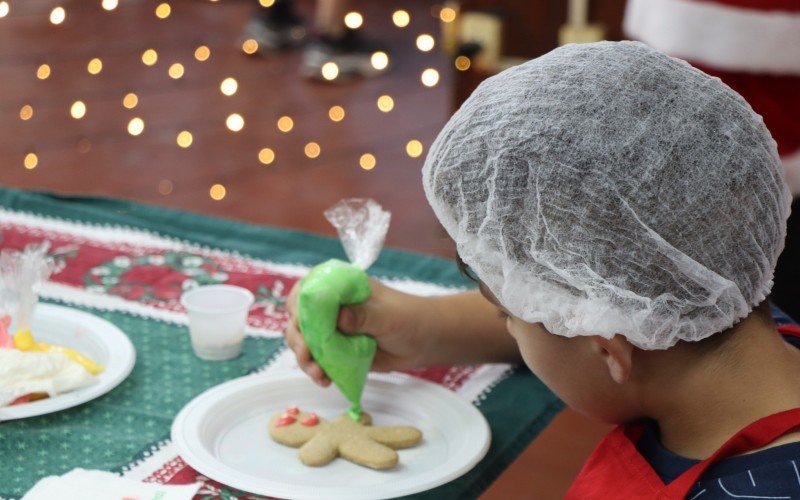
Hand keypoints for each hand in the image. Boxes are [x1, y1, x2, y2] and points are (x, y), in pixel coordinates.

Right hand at [283, 278, 432, 385]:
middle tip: (307, 355)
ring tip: (318, 374)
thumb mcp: (388, 315)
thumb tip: (340, 317)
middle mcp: (332, 307)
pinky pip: (318, 360)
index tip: (300, 323)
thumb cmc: (409, 318)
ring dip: (305, 358)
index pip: (308, 289)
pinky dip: (316, 370)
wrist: (427, 342)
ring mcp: (333, 330)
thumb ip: (364, 315)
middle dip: (298, 338)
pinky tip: (324, 380)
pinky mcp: (338, 352)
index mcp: (341, 288)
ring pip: (305, 342)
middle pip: (299, 318)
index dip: (298, 305)